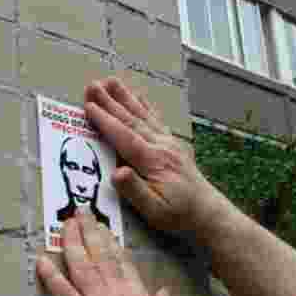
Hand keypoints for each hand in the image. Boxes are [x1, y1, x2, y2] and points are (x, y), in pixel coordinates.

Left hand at [36, 207, 185, 295]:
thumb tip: (163, 292)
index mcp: (138, 292)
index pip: (121, 260)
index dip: (110, 243)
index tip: (104, 229)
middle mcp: (116, 290)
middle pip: (100, 254)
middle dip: (89, 231)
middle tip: (80, 213)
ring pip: (81, 264)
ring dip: (70, 242)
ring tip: (64, 225)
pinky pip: (62, 292)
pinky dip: (50, 275)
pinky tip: (41, 260)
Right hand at [84, 77, 226, 233]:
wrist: (207, 212)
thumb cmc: (178, 214)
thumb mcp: (154, 210)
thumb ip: (135, 191)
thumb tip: (117, 173)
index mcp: (153, 162)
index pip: (124, 137)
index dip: (105, 121)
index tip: (89, 106)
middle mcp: (161, 147)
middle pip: (131, 120)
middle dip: (110, 102)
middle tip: (92, 85)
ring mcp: (168, 143)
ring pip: (142, 115)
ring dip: (125, 98)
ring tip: (111, 81)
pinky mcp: (172, 144)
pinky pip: (155, 119)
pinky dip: (144, 106)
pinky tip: (138, 96)